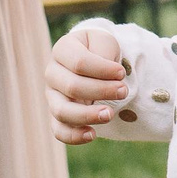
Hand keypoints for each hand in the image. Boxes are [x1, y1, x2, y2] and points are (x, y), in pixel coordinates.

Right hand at [45, 25, 128, 144]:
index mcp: (62, 50)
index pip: (79, 62)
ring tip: (109, 115)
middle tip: (123, 91)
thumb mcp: (104, 41)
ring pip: (62, 111)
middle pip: (72, 87)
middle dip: (101, 91)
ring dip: (87, 115)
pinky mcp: (58, 115)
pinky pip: (59, 130)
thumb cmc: (100, 49)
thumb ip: (103, 54)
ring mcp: (52, 96)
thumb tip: (109, 77)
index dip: (102, 70)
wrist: (95, 58)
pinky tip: (92, 135)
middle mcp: (52, 73)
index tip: (122, 73)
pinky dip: (73, 136)